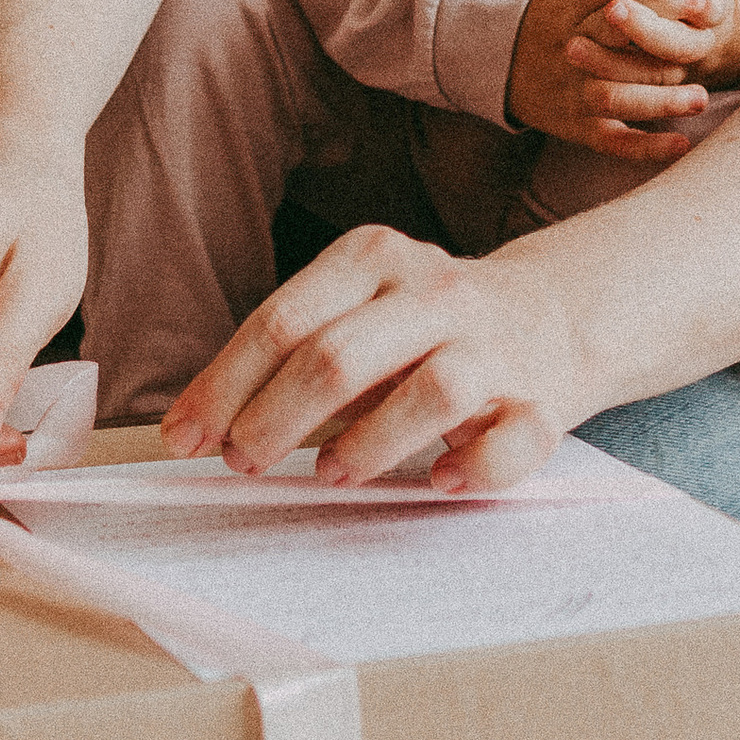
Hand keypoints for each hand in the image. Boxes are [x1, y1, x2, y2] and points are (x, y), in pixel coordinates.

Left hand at [159, 219, 595, 493]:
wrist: (553, 314)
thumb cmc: (425, 324)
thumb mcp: (356, 309)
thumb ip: (289, 353)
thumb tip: (201, 422)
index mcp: (375, 259)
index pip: (284, 320)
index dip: (226, 385)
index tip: (185, 436)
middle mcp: (435, 294)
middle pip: (341, 355)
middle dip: (276, 417)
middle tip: (243, 461)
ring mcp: (493, 348)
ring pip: (431, 391)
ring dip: (369, 444)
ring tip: (329, 474)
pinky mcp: (540, 403)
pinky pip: (510, 441)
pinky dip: (474, 466)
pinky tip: (440, 480)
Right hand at [505, 0, 739, 156]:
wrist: (489, 67)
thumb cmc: (542, 13)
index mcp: (567, 8)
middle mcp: (569, 49)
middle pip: (614, 40)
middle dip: (660, 28)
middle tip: (709, 15)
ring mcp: (571, 92)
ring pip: (614, 97)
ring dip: (658, 98)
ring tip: (701, 92)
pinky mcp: (576, 127)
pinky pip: (611, 141)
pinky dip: (644, 146)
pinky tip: (681, 141)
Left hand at [568, 0, 739, 93]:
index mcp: (717, 5)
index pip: (699, 5)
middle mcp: (704, 44)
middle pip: (677, 46)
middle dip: (644, 29)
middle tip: (607, 10)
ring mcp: (688, 75)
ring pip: (657, 81)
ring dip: (618, 68)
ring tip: (574, 49)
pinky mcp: (670, 98)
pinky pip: (648, 108)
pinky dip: (631, 119)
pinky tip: (586, 89)